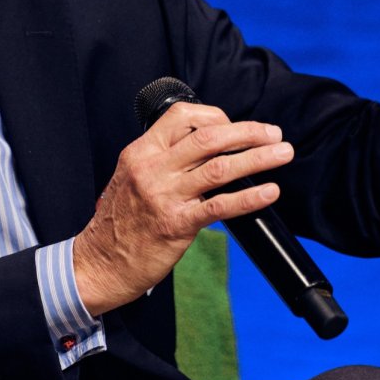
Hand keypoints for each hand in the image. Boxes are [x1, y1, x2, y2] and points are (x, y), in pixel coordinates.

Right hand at [72, 102, 293, 315]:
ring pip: (219, 167)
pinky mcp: (175, 225)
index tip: (237, 127)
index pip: (183, 116)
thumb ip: (165, 160)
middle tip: (274, 134)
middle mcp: (152, 169)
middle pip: (208, 137)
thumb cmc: (120, 222)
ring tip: (282, 154)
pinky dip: (249, 197)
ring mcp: (164, 197)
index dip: (217, 116)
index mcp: (141, 151)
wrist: (98, 263)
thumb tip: (210, 148)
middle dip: (248, 132)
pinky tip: (269, 192)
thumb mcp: (133, 176)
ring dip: (258, 158)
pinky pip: (219, 206)